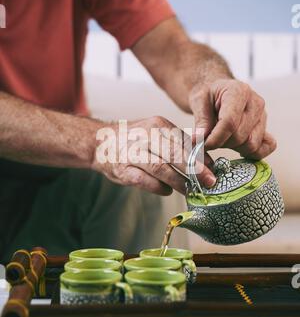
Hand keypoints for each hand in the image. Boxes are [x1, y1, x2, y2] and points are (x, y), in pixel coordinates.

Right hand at [93, 116, 215, 195]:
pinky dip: (158, 187)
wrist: (101, 142)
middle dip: (195, 170)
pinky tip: (167, 191)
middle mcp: (145, 136)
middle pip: (174, 153)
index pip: (184, 141)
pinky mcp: (122, 169)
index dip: (201, 157)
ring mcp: (132, 153)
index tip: (213, 169)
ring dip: (179, 181)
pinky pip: (143, 180)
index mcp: (157, 125)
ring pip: (160, 167)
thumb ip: (179, 144)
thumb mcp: (157, 133)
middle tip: (209, 182)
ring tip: (191, 190)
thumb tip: (206, 160)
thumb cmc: (135, 140)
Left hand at [189, 78, 276, 158]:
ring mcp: (263, 116)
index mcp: (239, 91)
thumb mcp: (198, 102)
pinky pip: (267, 147)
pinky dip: (252, 153)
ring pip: (251, 144)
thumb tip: (199, 140)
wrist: (218, 92)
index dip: (216, 138)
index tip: (203, 144)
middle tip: (210, 140)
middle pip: (240, 136)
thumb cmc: (209, 95)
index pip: (230, 122)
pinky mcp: (266, 128)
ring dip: (234, 148)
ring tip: (222, 139)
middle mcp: (255, 103)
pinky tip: (238, 148)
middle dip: (221, 143)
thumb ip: (201, 121)